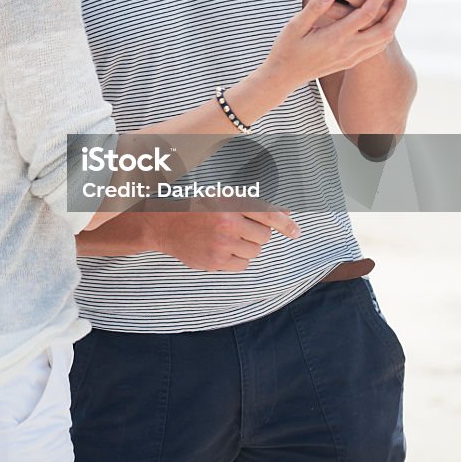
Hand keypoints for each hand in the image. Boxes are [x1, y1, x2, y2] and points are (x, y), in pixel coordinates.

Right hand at [145, 206, 300, 272]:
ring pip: (254, 251)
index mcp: (230, 202)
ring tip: (229, 237)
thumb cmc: (195, 206)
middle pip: (263, 236)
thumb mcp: (221, 196)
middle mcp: (227, 223)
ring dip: (247, 246)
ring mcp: (221, 244)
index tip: (296, 231)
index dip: (285, 223)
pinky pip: (243, 265)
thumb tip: (284, 213)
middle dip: (257, 233)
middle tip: (240, 227)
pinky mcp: (215, 261)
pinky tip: (225, 249)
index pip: (267, 214)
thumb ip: (252, 203)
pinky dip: (239, 259)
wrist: (164, 224)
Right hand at [266, 0, 408, 88]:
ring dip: (395, 19)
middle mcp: (348, 50)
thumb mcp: (295, 25)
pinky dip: (386, 30)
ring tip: (399, 0)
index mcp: (335, 38)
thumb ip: (315, 7)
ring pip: (384, 39)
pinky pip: (377, 46)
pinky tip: (385, 17)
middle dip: (398, 8)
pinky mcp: (352, 62)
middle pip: (385, 29)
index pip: (366, 14)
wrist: (283, 77)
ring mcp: (352, 58)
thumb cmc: (286, 48)